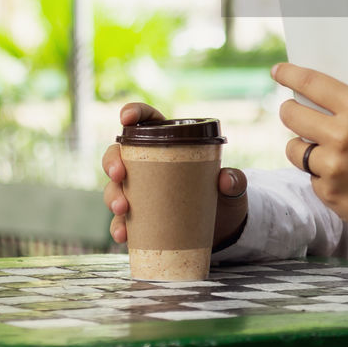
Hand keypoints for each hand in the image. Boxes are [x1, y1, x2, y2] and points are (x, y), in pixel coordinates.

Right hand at [101, 102, 249, 246]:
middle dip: (112, 162)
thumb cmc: (225, 197)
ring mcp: (141, 193)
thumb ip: (235, 180)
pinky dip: (118, 227)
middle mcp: (149, 166)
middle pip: (119, 155)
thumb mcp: (233, 187)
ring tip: (123, 208)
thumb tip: (226, 179)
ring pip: (114, 189)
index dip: (133, 113)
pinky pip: (121, 222)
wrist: (225, 230)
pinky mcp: (139, 220)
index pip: (147, 121)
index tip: (126, 117)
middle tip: (119, 175)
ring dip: (113, 196)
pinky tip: (123, 233)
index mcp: (169, 144)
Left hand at [273, 65, 347, 242]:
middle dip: (291, 110)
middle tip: (298, 112)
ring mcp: (333, 168)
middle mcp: (341, 137)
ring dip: (303, 146)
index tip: (278, 72)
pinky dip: (321, 174)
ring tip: (321, 147)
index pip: (311, 84)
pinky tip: (343, 174)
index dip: (289, 74)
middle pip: (291, 115)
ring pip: (295, 149)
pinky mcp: (330, 195)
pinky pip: (311, 178)